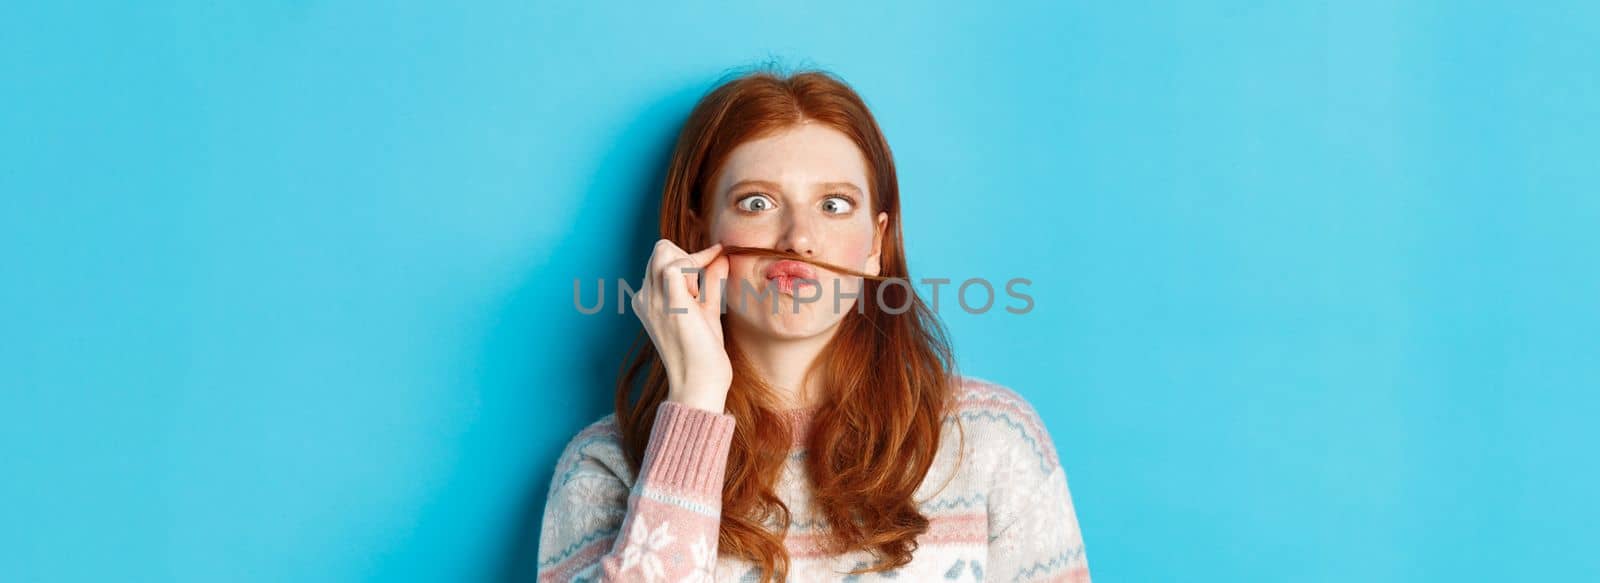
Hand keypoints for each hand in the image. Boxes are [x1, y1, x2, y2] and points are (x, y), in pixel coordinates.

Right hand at [629, 239, 731, 412]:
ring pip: (664, 250)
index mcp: (648, 300)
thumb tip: (722, 256)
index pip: (662, 259)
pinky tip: (701, 290)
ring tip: (698, 294)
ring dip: (689, 263)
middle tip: (703, 287)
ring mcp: (653, 300)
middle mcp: (645, 297)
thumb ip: (711, 283)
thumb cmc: (703, 354)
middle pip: (661, 250)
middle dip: (688, 257)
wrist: (699, 384)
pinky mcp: (668, 303)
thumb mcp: (707, 310)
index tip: (716, 258)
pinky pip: (675, 264)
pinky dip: (693, 267)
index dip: (690, 257)